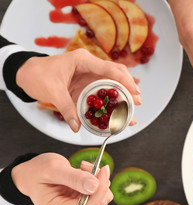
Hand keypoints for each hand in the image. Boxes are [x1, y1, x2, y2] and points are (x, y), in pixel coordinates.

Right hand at [11, 153, 112, 204]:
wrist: (32, 174)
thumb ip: (74, 178)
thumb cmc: (37, 172)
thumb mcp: (53, 169)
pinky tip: (84, 175)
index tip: (103, 170)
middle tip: (86, 165)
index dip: (99, 189)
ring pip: (100, 200)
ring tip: (82, 169)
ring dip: (97, 181)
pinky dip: (96, 183)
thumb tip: (94, 186)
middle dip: (97, 182)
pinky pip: (99, 197)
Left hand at [16, 49, 141, 131]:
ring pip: (113, 83)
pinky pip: (103, 91)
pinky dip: (111, 101)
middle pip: (117, 74)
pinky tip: (117, 112)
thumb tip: (77, 127)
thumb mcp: (52, 92)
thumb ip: (67, 109)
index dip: (125, 82)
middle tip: (137, 104)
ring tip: (131, 111)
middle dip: (129, 89)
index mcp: (83, 61)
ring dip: (122, 96)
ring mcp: (90, 74)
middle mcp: (90, 66)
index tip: (135, 94)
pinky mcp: (87, 84)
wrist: (27, 73)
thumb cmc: (38, 75)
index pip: (110, 69)